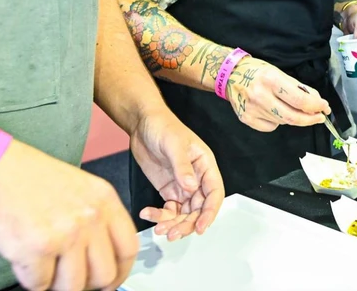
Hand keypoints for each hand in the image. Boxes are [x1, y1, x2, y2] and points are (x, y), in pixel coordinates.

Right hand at [0, 138, 137, 290]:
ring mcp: (65, 235)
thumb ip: (96, 219)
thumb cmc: (28, 177)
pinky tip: (24, 256)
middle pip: (104, 275)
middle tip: (70, 279)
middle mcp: (90, 217)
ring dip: (56, 284)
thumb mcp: (79, 188)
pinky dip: (31, 279)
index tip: (110, 281)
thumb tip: (102, 258)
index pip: (128, 249)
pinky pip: (40, 285)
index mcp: (104, 199)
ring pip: (73, 288)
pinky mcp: (36, 250)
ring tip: (43, 265)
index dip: (120, 272)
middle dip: (87, 284)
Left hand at [129, 109, 223, 240]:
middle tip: (172, 233)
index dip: (209, 213)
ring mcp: (182, 185)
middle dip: (187, 223)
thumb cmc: (163, 126)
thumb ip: (182, 166)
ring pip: (184, 213)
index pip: (214, 193)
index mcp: (205, 165)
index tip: (199, 227)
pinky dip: (159, 215)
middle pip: (199, 208)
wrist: (142, 123)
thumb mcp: (173, 143)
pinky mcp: (168, 189)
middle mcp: (197, 179)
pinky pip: (168, 209)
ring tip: (159, 229)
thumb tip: (191, 188)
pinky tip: (147, 214)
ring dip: (173, 223)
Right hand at [225, 56, 329, 130]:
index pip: (300, 100)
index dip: (316, 106)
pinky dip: (277, 121)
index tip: (325, 108)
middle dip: (310, 119)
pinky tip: (272, 110)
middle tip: (319, 117)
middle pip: (293, 117)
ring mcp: (252, 110)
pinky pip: (271, 126)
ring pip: (283, 122)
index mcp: (271, 80)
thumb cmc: (258, 71)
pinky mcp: (246, 119)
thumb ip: (298, 88)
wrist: (230, 74)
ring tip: (289, 106)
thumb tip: (317, 102)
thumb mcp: (279, 72)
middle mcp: (261, 96)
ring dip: (293, 117)